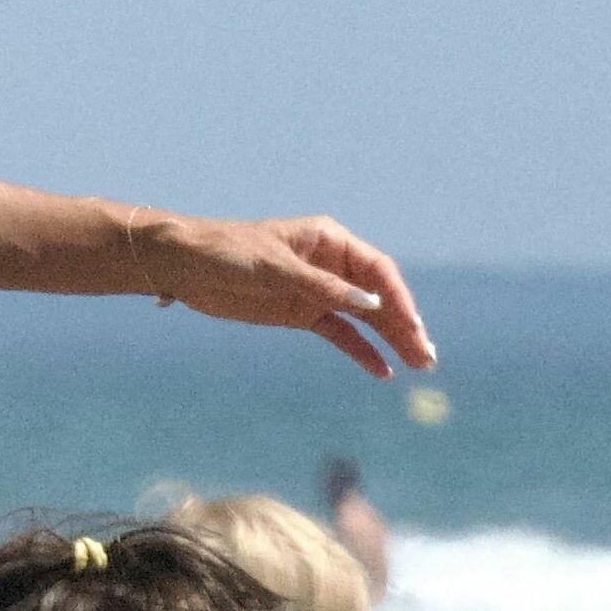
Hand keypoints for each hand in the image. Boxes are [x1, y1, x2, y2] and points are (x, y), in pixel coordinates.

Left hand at [139, 209, 437, 378]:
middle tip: (426, 356)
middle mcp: (328, 263)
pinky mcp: (301, 312)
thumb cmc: (228, 251)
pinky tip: (381, 371)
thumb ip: (321, 286)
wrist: (185, 265)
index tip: (412, 326)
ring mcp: (316, 289)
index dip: (398, 297)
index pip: (376, 268)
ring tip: (417, 365)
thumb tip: (371, 302)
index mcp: (327, 239)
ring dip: (390, 339)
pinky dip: (361, 350)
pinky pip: (340, 333)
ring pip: (364, 316)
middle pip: (377, 294)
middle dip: (403, 323)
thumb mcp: (274, 267)